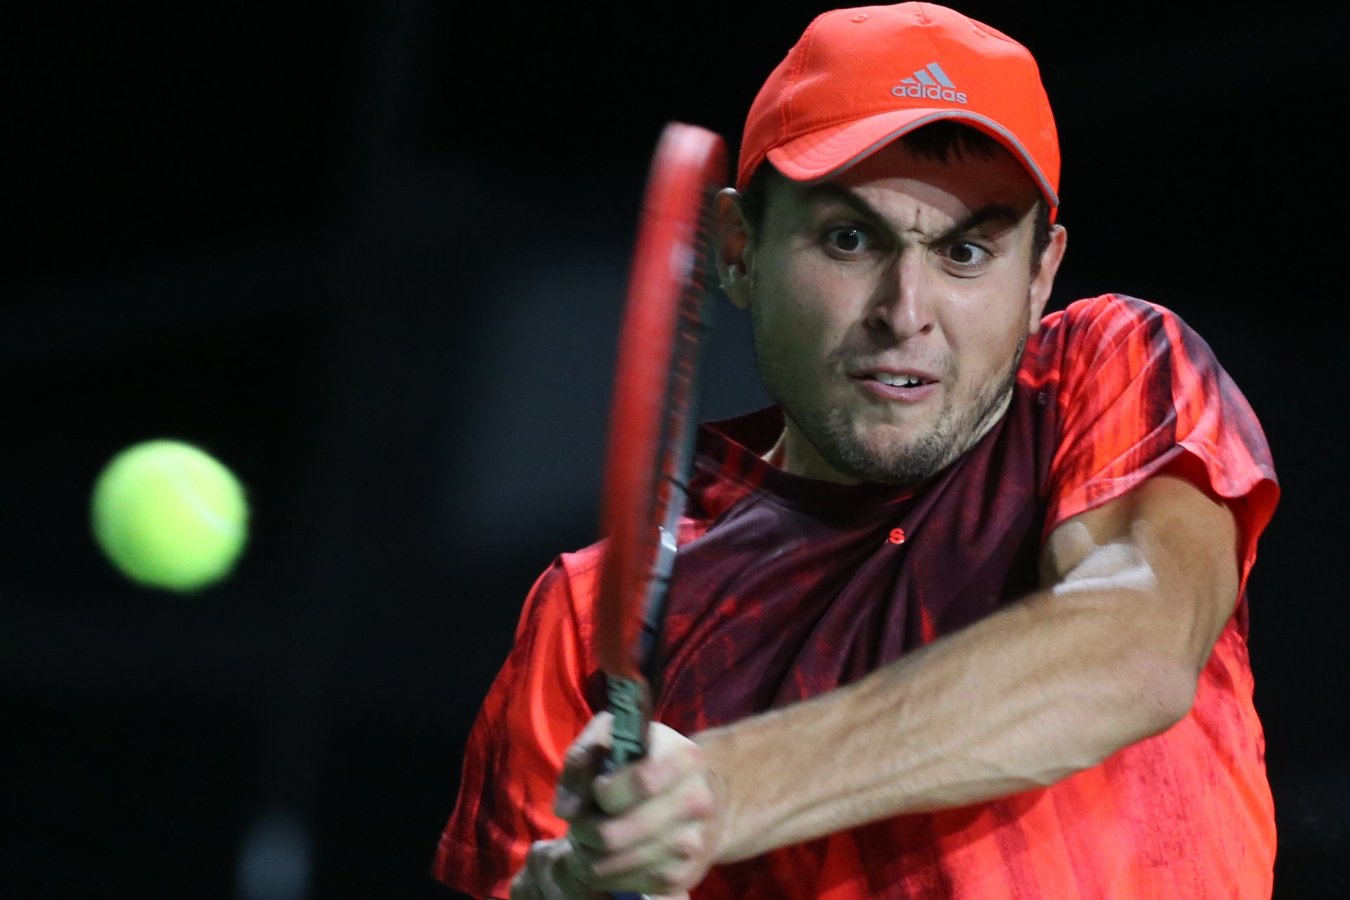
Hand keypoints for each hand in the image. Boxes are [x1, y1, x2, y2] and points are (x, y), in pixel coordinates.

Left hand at [550, 712, 723, 896]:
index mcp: (685, 758)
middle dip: (583, 832)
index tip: (596, 788)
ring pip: (617, 865)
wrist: (696, 794)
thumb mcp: (612, 737)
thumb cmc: (644, 759)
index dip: (603, 791)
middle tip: (577, 824)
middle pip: (617, 834)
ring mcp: (693, 843)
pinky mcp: (684, 876)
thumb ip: (582, 759)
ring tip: (585, 840)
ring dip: (588, 856)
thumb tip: (568, 810)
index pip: (642, 783)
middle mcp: (697, 802)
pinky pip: (629, 884)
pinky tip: (604, 856)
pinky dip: (606, 875)